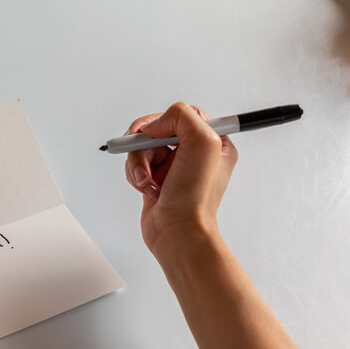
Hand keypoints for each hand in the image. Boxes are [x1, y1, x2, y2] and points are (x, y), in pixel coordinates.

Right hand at [123, 102, 237, 262]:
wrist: (178, 233)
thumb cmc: (196, 198)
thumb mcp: (203, 142)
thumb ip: (182, 116)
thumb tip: (155, 125)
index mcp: (213, 141)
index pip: (183, 115)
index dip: (165, 121)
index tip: (158, 134)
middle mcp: (193, 153)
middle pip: (158, 130)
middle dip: (145, 143)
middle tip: (140, 151)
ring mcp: (173, 168)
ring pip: (143, 148)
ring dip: (138, 162)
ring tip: (147, 180)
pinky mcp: (156, 180)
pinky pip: (136, 166)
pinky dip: (136, 175)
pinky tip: (147, 189)